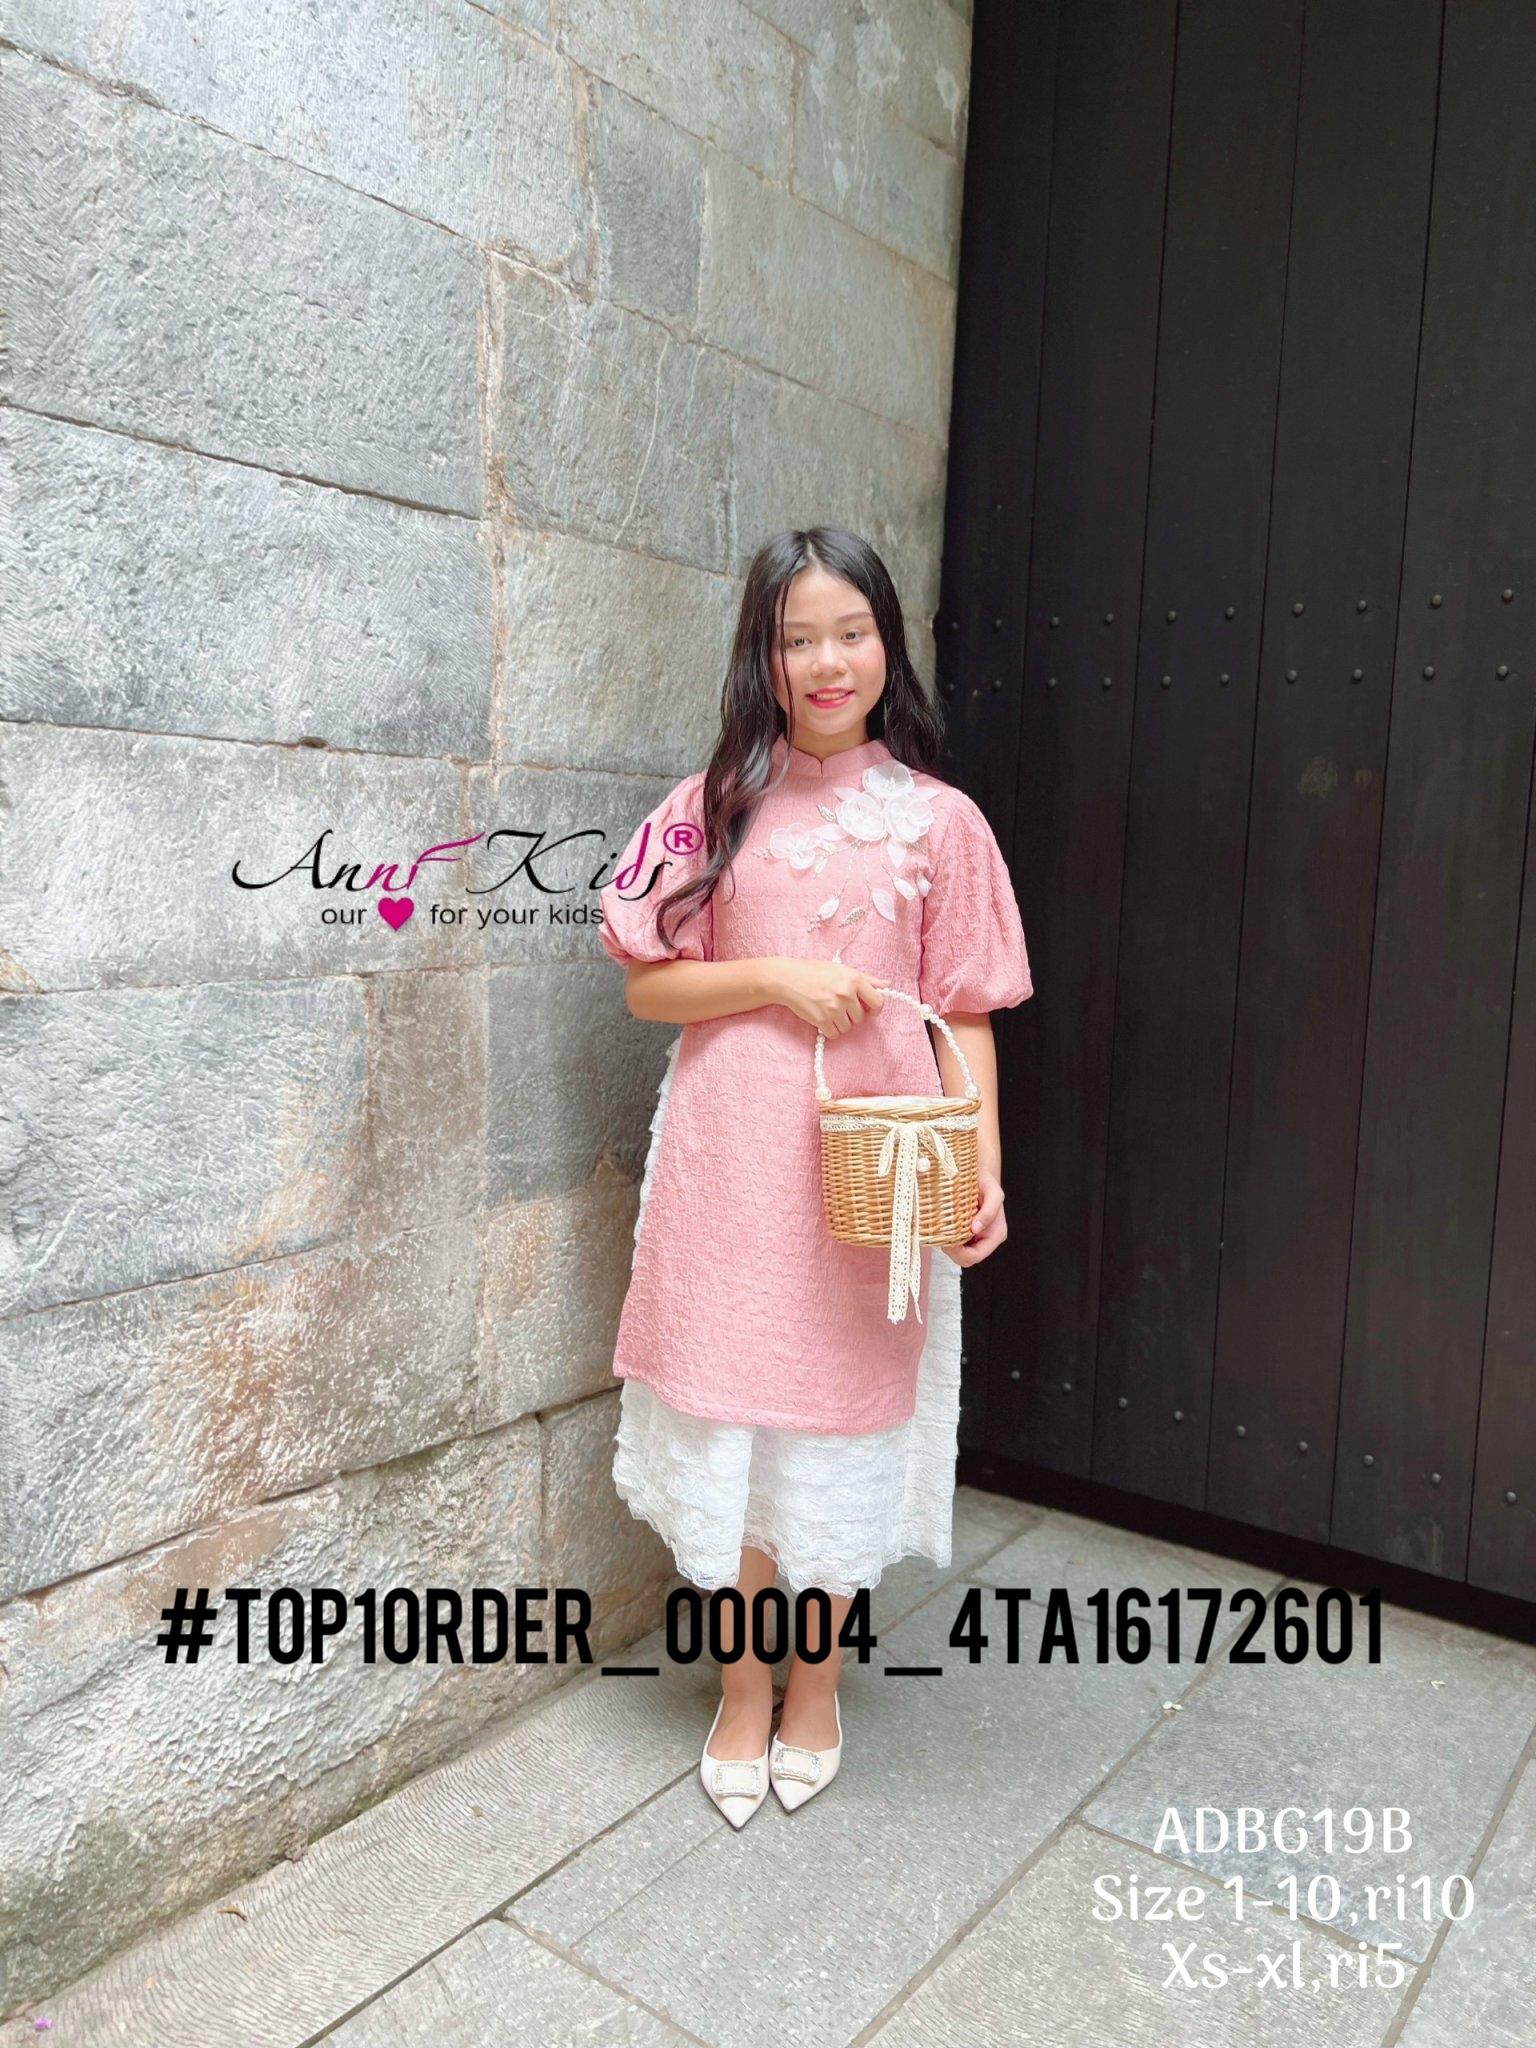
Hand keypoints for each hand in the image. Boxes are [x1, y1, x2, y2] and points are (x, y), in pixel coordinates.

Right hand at [771, 959, 888, 1038]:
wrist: (788, 978)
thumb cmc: (814, 972)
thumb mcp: (842, 970)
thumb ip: (867, 979)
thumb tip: (887, 985)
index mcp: (854, 979)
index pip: (878, 1002)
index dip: (875, 1009)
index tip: (869, 1010)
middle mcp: (846, 994)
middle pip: (861, 1018)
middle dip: (852, 1015)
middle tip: (839, 1006)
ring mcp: (834, 1008)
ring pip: (848, 1027)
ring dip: (840, 1023)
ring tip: (828, 1010)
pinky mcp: (822, 1020)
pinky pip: (834, 1034)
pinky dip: (829, 1030)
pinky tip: (822, 1018)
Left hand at [942, 1166, 1005, 1266]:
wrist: (980, 1176)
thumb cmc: (987, 1183)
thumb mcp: (993, 1192)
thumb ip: (989, 1211)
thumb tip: (976, 1229)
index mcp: (995, 1234)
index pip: (976, 1255)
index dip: (960, 1253)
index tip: (948, 1242)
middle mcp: (986, 1239)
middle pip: (967, 1259)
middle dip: (953, 1253)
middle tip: (941, 1238)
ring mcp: (975, 1238)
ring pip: (959, 1255)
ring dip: (949, 1247)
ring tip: (942, 1232)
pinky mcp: (965, 1233)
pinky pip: (955, 1245)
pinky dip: (947, 1240)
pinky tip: (943, 1229)